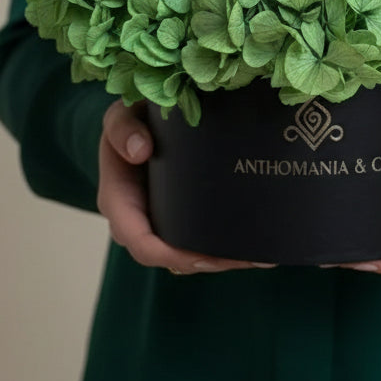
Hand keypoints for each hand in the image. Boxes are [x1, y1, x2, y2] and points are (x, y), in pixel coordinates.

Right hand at [98, 99, 271, 274]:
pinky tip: (254, 244)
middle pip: (170, 256)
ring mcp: (159, 220)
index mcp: (119, 202)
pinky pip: (196, 238)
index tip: (204, 256)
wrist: (138, 121)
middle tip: (246, 257)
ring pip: (187, 253)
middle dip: (207, 262)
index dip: (172, 255)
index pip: (141, 242)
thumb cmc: (130, 122)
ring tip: (260, 256)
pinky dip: (222, 244)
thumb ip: (122, 128)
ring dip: (221, 259)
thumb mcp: (120, 118)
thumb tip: (139, 150)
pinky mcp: (178, 215)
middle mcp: (138, 220)